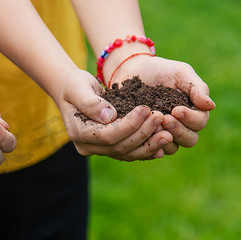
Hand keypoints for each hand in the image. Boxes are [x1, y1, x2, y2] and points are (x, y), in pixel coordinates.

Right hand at [54, 69, 172, 160]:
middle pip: (120, 147)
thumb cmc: (74, 85)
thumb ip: (91, 102)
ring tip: (168, 134)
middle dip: (143, 134)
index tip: (146, 109)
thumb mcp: (78, 87)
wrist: (72, 91)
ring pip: (127, 154)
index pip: (108, 135)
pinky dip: (147, 149)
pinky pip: (130, 152)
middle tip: (161, 118)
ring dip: (149, 145)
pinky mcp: (110, 147)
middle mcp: (88, 147)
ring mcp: (99, 150)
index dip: (129, 125)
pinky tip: (163, 143)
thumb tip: (110, 116)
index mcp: (79, 134)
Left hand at [109, 55, 215, 154]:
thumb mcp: (180, 73)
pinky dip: (150, 145)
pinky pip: (152, 150)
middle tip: (164, 119)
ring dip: (164, 139)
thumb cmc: (160, 70)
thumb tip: (211, 106)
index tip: (176, 110)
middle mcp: (182, 126)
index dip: (190, 119)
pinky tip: (144, 136)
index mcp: (193, 111)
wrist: (133, 71)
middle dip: (178, 130)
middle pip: (190, 139)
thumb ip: (197, 88)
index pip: (200, 122)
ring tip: (153, 125)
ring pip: (172, 148)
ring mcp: (164, 134)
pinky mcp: (147, 138)